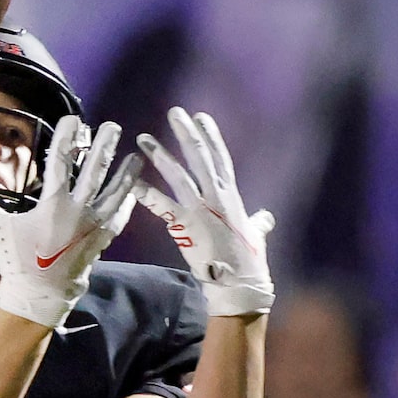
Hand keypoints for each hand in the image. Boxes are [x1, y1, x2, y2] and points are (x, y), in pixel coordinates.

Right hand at [0, 118, 143, 331]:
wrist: (41, 296)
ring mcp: (94, 225)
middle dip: (104, 146)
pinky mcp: (101, 240)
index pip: (60, 162)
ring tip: (135, 157)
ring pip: (115, 192)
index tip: (74, 119)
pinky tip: (131, 193)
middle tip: (113, 127)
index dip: (66, 138)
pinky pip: (118, 217)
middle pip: (95, 171)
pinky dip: (125, 203)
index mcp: (53, 204)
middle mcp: (79, 210)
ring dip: (125, 173)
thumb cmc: (18, 261)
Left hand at [135, 107, 274, 318]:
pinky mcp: (186, 227)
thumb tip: (265, 217)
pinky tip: (132, 182)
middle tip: (175, 112)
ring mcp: (201, 210)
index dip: (211, 136)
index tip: (200, 117)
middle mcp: (217, 197)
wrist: (240, 284)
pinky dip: (147, 194)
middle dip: (187, 134)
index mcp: (232, 196)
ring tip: (144, 138)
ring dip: (161, 155)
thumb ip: (259, 222)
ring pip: (179, 176)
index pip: (220, 158)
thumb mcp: (256, 235)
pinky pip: (163, 207)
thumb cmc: (249, 262)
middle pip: (200, 158)